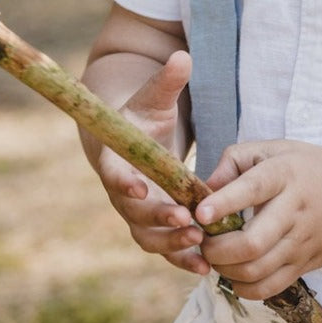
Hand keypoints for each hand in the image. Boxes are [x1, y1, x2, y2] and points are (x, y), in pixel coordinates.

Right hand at [95, 50, 209, 275]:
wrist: (135, 141)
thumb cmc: (144, 115)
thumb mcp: (155, 96)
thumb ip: (167, 81)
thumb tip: (182, 56)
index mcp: (116, 159)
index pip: (114, 175)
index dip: (124, 183)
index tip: (140, 187)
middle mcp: (122, 192)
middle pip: (134, 213)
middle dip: (160, 220)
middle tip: (187, 222)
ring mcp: (138, 213)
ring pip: (149, 238)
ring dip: (173, 245)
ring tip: (202, 247)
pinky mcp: (155, 226)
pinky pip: (166, 249)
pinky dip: (183, 259)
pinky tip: (207, 266)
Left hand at [194, 141, 321, 299]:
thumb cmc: (315, 168)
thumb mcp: (279, 149)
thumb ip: (237, 160)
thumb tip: (204, 187)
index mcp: (285, 174)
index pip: (253, 188)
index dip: (224, 202)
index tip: (200, 212)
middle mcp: (294, 209)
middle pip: (251, 243)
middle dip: (216, 249)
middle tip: (203, 241)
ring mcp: (302, 242)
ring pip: (256, 271)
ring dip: (225, 270)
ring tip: (216, 257)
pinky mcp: (307, 264)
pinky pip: (269, 288)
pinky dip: (244, 288)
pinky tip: (236, 275)